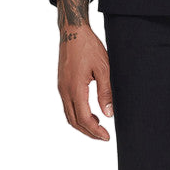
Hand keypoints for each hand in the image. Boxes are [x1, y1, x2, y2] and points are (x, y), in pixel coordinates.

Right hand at [56, 0, 113, 139]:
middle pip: (74, 121)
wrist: (73, 31)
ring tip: (98, 127)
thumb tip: (108, 114)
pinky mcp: (62, 83)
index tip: (106, 137)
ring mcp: (61, 87)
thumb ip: (106, 92)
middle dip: (88, 132)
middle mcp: (65, 90)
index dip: (95, 131)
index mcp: (75, 88)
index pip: (83, 118)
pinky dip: (77, 114)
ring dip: (82, 124)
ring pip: (69, 115)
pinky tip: (89, 113)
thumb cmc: (89, 47)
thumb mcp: (104, 68)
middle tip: (103, 137)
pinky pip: (67, 105)